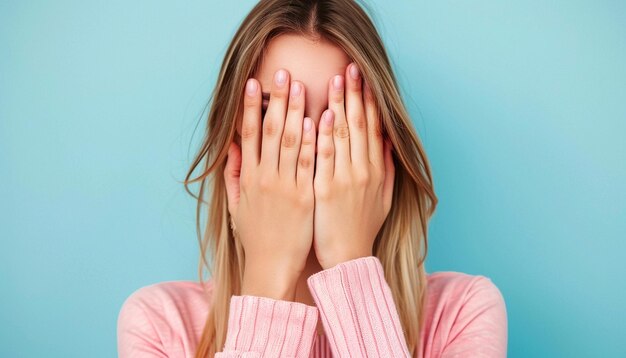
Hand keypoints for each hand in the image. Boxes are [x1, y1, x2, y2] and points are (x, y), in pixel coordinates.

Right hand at [223, 69, 316, 299]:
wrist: (271, 265)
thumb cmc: (255, 236)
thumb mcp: (236, 205)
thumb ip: (233, 174)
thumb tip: (232, 147)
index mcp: (248, 177)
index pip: (247, 133)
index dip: (249, 106)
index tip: (253, 83)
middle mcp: (264, 177)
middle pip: (269, 130)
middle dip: (276, 100)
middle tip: (282, 72)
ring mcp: (285, 186)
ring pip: (289, 141)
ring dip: (295, 111)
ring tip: (300, 86)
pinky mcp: (304, 196)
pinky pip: (308, 163)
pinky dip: (311, 140)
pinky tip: (316, 119)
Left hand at [312, 63, 394, 269]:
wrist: (348, 258)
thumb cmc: (363, 228)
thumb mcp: (384, 198)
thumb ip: (387, 168)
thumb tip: (387, 141)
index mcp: (377, 171)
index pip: (374, 128)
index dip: (369, 101)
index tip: (363, 78)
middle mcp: (364, 171)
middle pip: (359, 125)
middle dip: (354, 94)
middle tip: (349, 68)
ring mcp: (345, 179)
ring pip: (342, 135)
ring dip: (339, 105)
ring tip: (335, 80)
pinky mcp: (325, 190)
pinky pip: (324, 157)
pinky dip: (323, 135)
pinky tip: (321, 114)